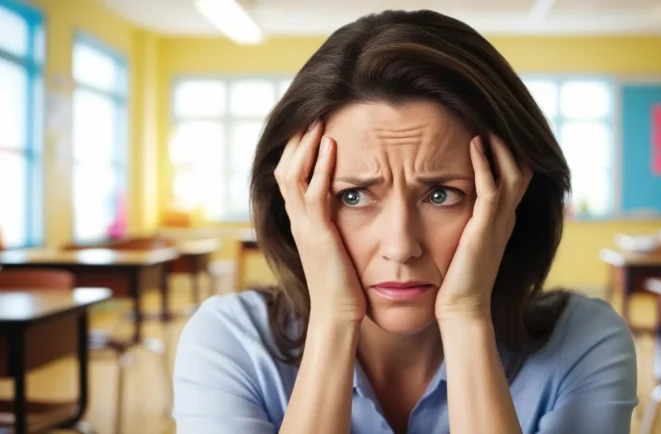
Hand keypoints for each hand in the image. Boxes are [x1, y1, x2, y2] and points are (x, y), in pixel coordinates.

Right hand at [274, 121, 366, 324]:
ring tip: (318, 121)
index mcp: (301, 223)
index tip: (310, 129)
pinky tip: (332, 146)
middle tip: (310, 115)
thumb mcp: (336, 249)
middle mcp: (297, 221)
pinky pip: (314, 193)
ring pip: (293, 175)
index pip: (291, 178)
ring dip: (306, 146)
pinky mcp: (318, 234)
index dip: (297, 152)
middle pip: (284, 169)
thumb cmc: (342, 286)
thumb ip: (335, 228)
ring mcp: (304, 227)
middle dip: (296, 141)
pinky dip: (321, 166)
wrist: (337, 316)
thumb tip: (348, 211)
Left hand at [435, 134, 531, 321]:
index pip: (515, 174)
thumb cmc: (456, 280)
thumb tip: (447, 199)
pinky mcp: (485, 229)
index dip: (507, 149)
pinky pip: (490, 188)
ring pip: (512, 171)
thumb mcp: (464, 242)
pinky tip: (473, 142)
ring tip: (486, 119)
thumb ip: (465, 221)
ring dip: (500, 144)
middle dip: (510, 140)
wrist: (461, 309)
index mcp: (502, 219)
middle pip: (522, 167)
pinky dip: (484, 163)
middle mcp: (506, 217)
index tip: (489, 124)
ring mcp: (499, 222)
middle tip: (493, 113)